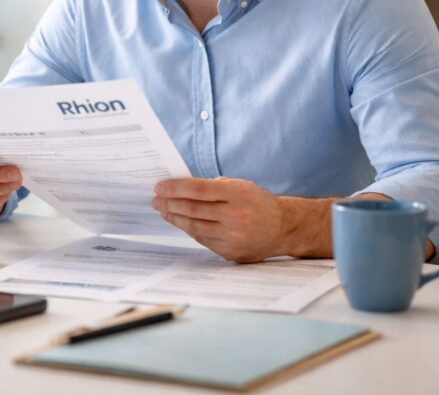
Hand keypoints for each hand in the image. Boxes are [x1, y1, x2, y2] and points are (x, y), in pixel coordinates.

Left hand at [152, 177, 309, 262]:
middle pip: (192, 210)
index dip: (175, 188)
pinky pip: (202, 239)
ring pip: (194, 227)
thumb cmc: (257, 202)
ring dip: (174, 218)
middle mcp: (236, 216)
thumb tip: (179, 188)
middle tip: (155, 200)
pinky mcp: (230, 252)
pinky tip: (179, 222)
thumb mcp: (240, 185)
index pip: (198, 189)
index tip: (159, 187)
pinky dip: (189, 229)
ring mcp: (233, 237)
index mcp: (238, 194)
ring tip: (162, 210)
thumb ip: (213, 186)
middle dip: (169, 204)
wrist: (283, 228)